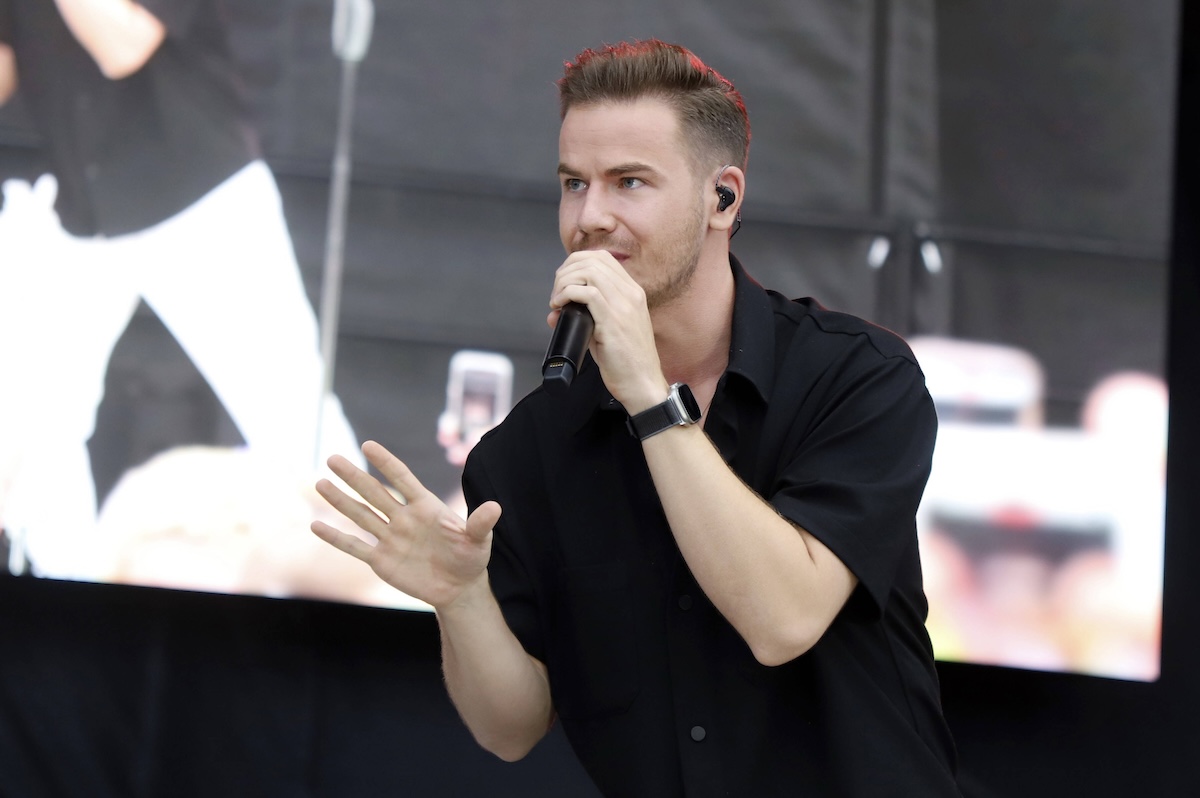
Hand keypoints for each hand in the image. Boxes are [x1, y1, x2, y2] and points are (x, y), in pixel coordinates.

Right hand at [311, 440, 501, 609]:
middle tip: (332, 458)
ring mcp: (390, 539)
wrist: (458, 587)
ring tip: (320, 483)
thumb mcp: (479, 541)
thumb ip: (481, 524)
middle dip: (353, 476)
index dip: (386, 462)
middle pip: (374, 493)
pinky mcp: (381, 560)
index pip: (402, 479)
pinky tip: (316, 526)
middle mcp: (403, 518)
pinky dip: (336, 538)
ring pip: (360, 515)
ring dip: (340, 501)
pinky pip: (355, 547)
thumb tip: (495, 507)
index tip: (368, 445)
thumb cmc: (470, 558)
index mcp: (425, 507)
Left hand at [548, 250, 666, 411]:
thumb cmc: (626, 363)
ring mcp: (624, 305)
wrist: (643, 384)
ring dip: (564, 282)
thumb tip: (556, 312)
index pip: (602, 259)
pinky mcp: (614, 320)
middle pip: (592, 260)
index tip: (564, 283)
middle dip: (566, 272)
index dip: (576, 264)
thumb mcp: (607, 331)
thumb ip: (585, 317)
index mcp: (633, 293)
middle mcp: (631, 294)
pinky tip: (560, 307)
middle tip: (556, 294)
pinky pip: (587, 293)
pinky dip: (567, 295)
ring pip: (588, 272)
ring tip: (557, 301)